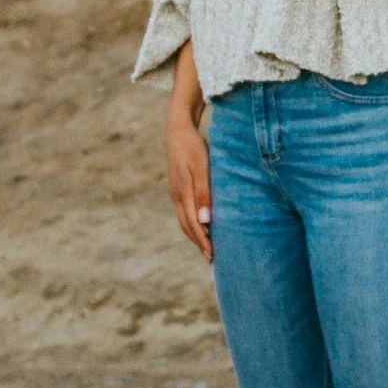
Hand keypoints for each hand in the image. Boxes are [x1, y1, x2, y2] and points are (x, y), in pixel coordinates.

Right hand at [166, 116, 211, 262]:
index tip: (212, 255)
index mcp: (182, 194)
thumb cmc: (193, 147)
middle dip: (198, 242)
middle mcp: (176, 196)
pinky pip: (183, 211)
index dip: (203, 241)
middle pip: (187, 226)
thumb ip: (203, 193)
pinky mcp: (177, 186)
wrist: (177, 129)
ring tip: (206, 245)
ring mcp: (175, 192)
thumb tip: (204, 220)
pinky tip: (200, 223)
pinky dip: (191, 222)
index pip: (194, 224)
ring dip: (194, 234)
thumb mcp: (201, 167)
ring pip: (184, 219)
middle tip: (210, 257)